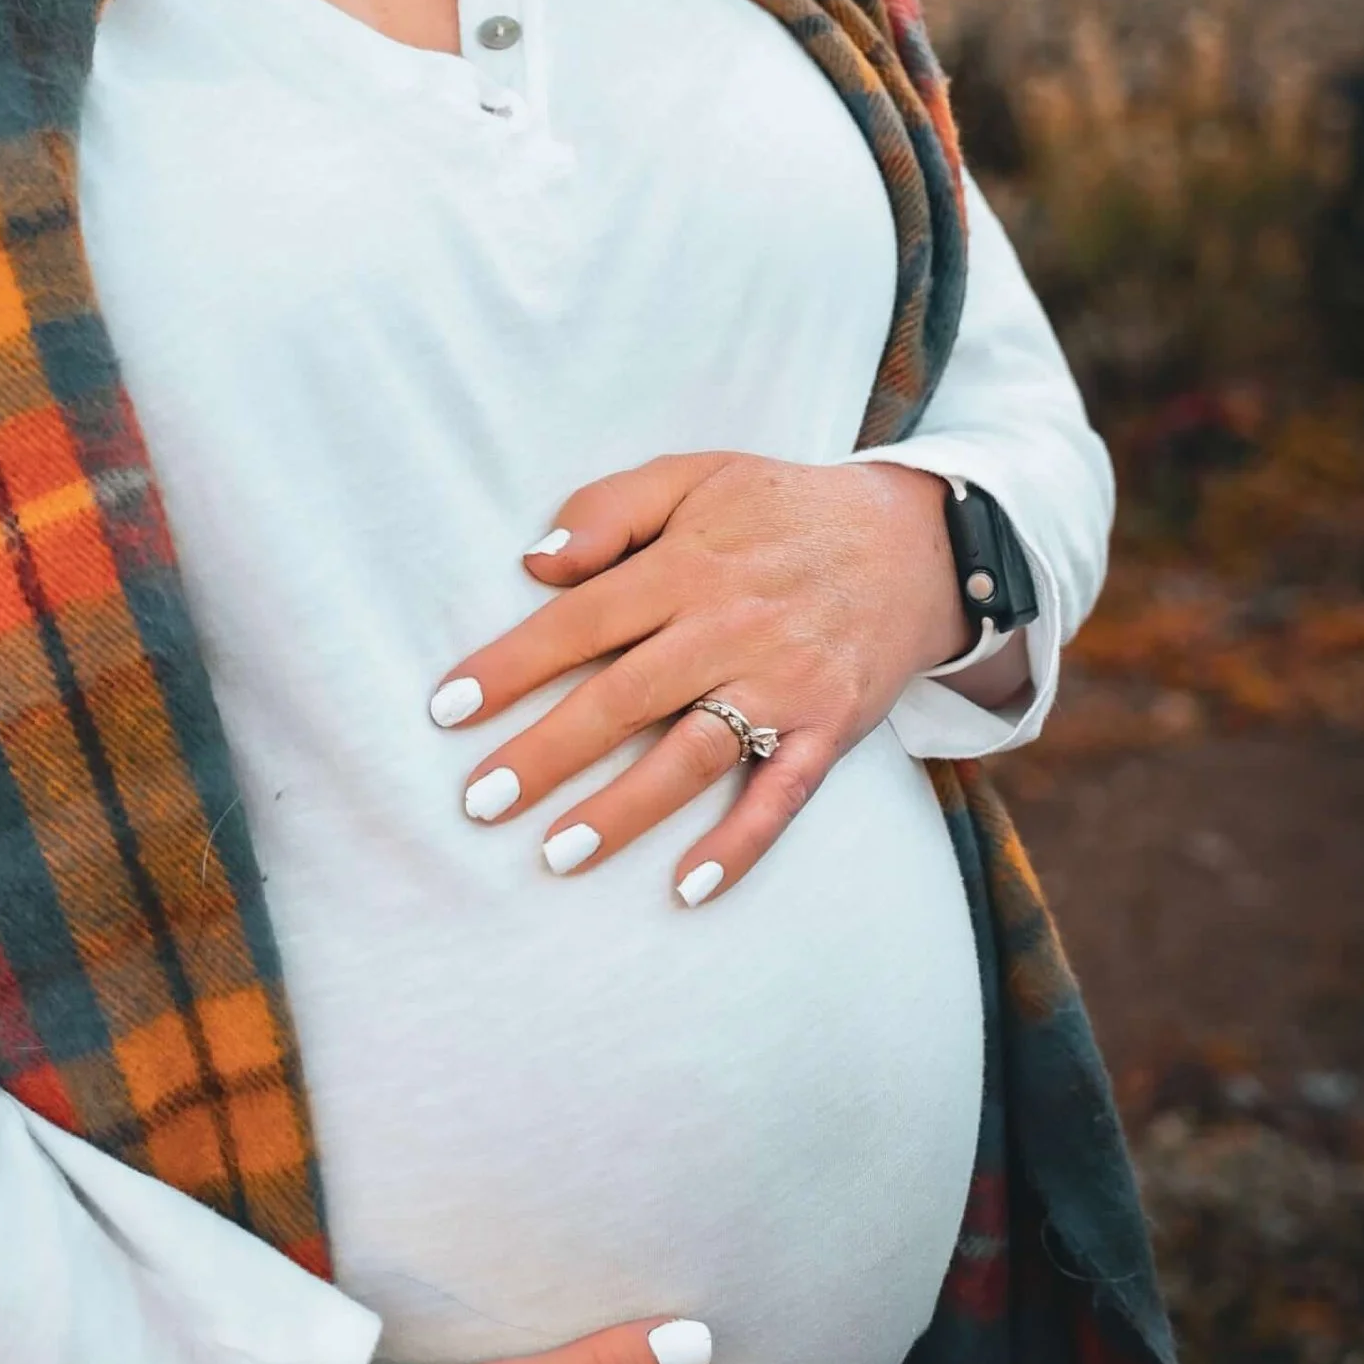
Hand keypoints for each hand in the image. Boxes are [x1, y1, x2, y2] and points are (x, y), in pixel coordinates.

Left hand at [433, 453, 979, 907]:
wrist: (915, 541)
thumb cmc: (781, 509)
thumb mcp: (694, 475)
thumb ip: (611, 508)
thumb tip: (536, 561)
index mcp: (686, 566)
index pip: (579, 622)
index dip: (510, 666)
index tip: (448, 709)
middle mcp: (728, 628)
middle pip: (622, 699)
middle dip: (544, 754)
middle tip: (478, 802)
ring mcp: (782, 685)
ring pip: (691, 756)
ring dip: (623, 810)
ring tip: (556, 854)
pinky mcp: (828, 730)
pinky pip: (780, 798)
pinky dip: (737, 846)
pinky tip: (687, 888)